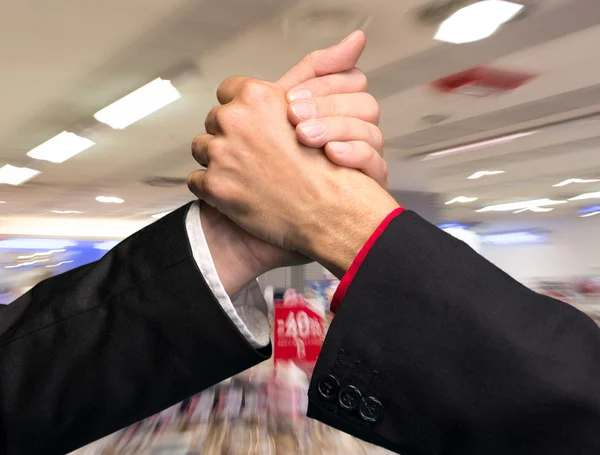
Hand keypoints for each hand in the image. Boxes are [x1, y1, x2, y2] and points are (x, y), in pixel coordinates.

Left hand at [189, 34, 398, 281]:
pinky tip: (240, 193)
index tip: (259, 127)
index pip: (230, 91)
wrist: (331, 216)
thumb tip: (355, 38)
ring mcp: (220, 154)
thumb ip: (324, 71)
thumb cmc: (329, 169)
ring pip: (202, 149)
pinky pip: (196, 181)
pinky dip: (213, 189)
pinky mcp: (214, 187)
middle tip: (257, 156)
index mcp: (256, 96)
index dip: (246, 111)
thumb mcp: (329, 109)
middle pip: (214, 119)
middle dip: (231, 136)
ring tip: (249, 176)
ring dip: (219, 161)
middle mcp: (233, 120)